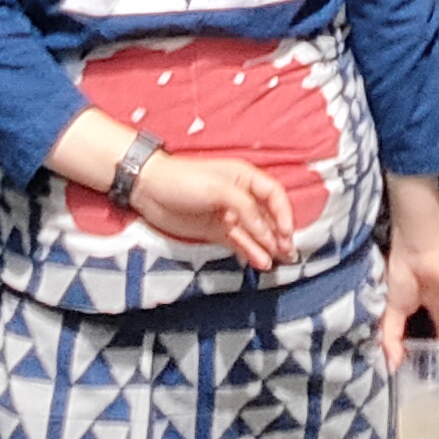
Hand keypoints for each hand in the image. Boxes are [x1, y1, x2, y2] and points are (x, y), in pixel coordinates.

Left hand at [127, 149, 297, 267]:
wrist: (150, 190)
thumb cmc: (186, 180)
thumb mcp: (220, 189)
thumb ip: (247, 210)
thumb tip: (268, 233)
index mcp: (246, 177)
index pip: (274, 194)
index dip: (284, 213)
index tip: (286, 233)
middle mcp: (241, 196)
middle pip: (268, 216)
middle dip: (279, 233)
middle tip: (289, 253)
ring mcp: (230, 215)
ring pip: (256, 232)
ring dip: (267, 246)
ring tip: (277, 261)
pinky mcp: (217, 231)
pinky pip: (240, 243)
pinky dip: (251, 252)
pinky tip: (260, 261)